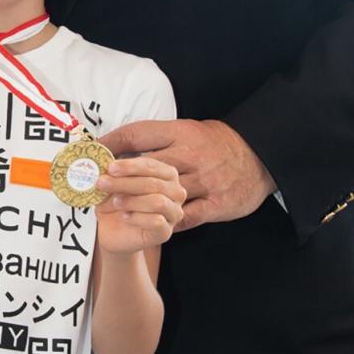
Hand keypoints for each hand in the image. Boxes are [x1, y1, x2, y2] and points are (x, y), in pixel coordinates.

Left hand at [95, 156, 184, 254]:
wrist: (112, 230)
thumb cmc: (116, 201)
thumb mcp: (113, 184)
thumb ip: (113, 174)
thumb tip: (106, 165)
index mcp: (166, 174)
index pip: (151, 166)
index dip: (130, 166)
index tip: (111, 168)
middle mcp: (175, 192)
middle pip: (154, 184)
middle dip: (125, 183)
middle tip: (103, 183)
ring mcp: (173, 212)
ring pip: (158, 202)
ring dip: (132, 201)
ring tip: (115, 202)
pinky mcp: (166, 232)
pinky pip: (157, 222)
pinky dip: (137, 217)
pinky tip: (124, 216)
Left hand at [102, 119, 274, 229]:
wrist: (261, 156)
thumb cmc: (215, 142)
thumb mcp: (188, 130)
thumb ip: (158, 138)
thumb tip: (118, 143)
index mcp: (181, 133)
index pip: (140, 135)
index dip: (113, 142)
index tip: (93, 152)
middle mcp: (191, 156)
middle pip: (147, 167)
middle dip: (119, 175)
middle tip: (96, 182)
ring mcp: (204, 181)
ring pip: (164, 194)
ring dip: (137, 201)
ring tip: (115, 206)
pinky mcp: (217, 204)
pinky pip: (187, 217)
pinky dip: (166, 220)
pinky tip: (146, 222)